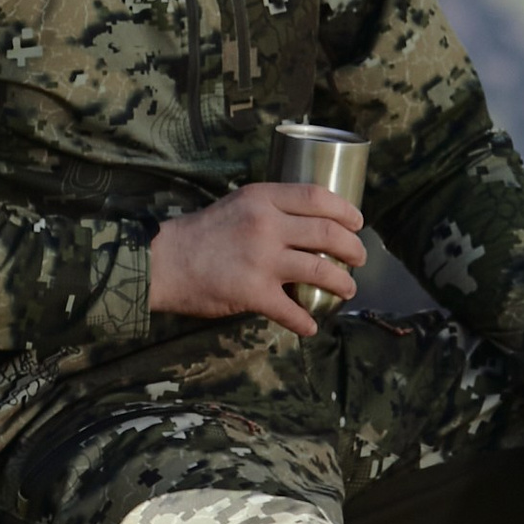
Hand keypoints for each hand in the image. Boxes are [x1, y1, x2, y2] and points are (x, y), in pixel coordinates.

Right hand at [147, 182, 364, 336]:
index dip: (345, 211)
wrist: (164, 261)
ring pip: (321, 271)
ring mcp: (262, 260)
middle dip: (353, 249)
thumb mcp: (237, 204)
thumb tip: (306, 223)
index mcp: (263, 199)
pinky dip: (306, 321)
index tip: (357, 222)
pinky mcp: (253, 293)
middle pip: (328, 234)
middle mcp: (267, 226)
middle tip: (358, 258)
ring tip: (347, 289)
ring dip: (342, 283)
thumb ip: (270, 208)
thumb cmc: (200, 233)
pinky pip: (293, 311)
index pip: (317, 197)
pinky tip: (310, 325)